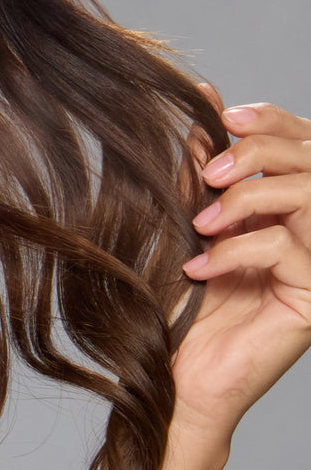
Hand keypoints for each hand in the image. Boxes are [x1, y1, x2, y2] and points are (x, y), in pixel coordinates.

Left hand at [173, 91, 310, 446]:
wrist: (173, 367)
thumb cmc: (177, 296)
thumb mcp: (185, 219)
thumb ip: (199, 167)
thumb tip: (204, 102)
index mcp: (284, 204)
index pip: (302, 142)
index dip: (272, 120)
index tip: (226, 114)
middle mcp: (310, 229)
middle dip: (262, 152)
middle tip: (215, 171)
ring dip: (251, 198)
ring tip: (202, 221)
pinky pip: (288, 249)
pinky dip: (238, 249)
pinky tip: (200, 267)